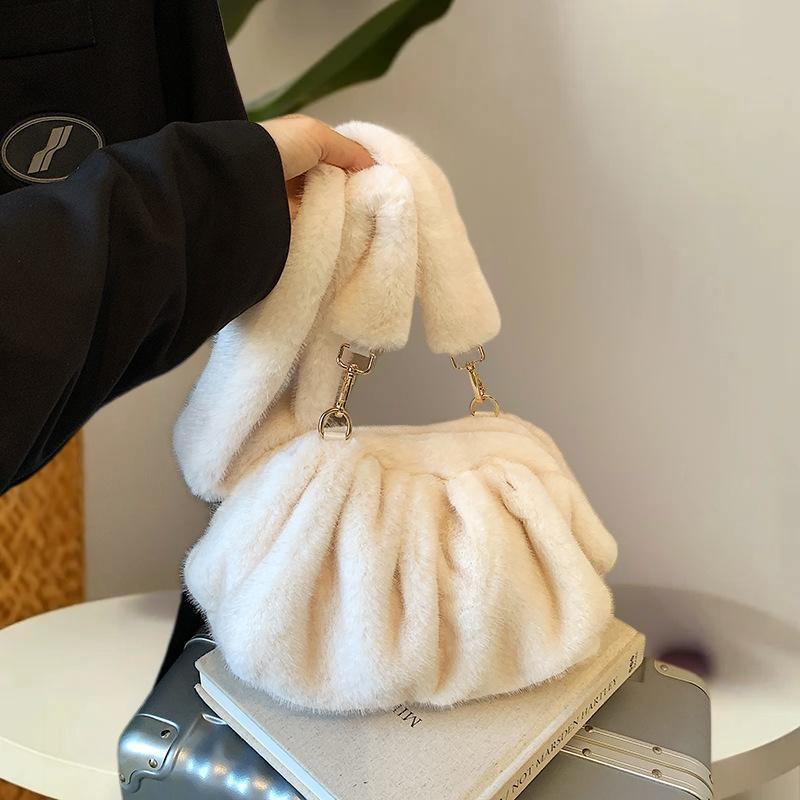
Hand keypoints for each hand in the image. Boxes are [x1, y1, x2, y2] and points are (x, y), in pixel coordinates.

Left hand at [260, 115, 374, 217]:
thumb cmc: (278, 147)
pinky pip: (319, 223)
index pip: (337, 155)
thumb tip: (373, 165)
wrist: (247, 179)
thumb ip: (348, 148)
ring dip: (344, 209)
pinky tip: (349, 226)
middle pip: (336, 181)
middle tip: (375, 198)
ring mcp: (295, 196)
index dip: (356, 164)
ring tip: (367, 214)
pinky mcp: (293, 220)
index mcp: (301, 143)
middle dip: (353, 189)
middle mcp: (298, 168)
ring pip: (330, 204)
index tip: (377, 176)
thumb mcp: (318, 134)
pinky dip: (332, 224)